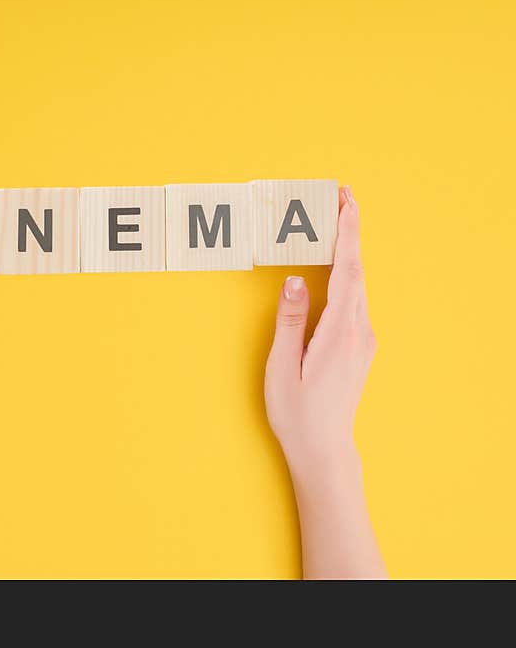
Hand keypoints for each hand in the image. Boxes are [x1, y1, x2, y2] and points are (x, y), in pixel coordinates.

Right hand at [264, 186, 385, 578]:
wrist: (323, 448)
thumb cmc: (297, 411)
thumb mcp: (283, 365)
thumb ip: (291, 319)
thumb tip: (294, 280)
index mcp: (340, 332)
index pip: (348, 270)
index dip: (347, 232)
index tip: (346, 201)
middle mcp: (359, 331)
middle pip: (357, 271)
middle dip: (349, 232)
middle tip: (340, 198)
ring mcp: (363, 340)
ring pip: (356, 286)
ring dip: (347, 253)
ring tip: (335, 225)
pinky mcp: (359, 348)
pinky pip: (353, 302)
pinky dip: (345, 277)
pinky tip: (334, 270)